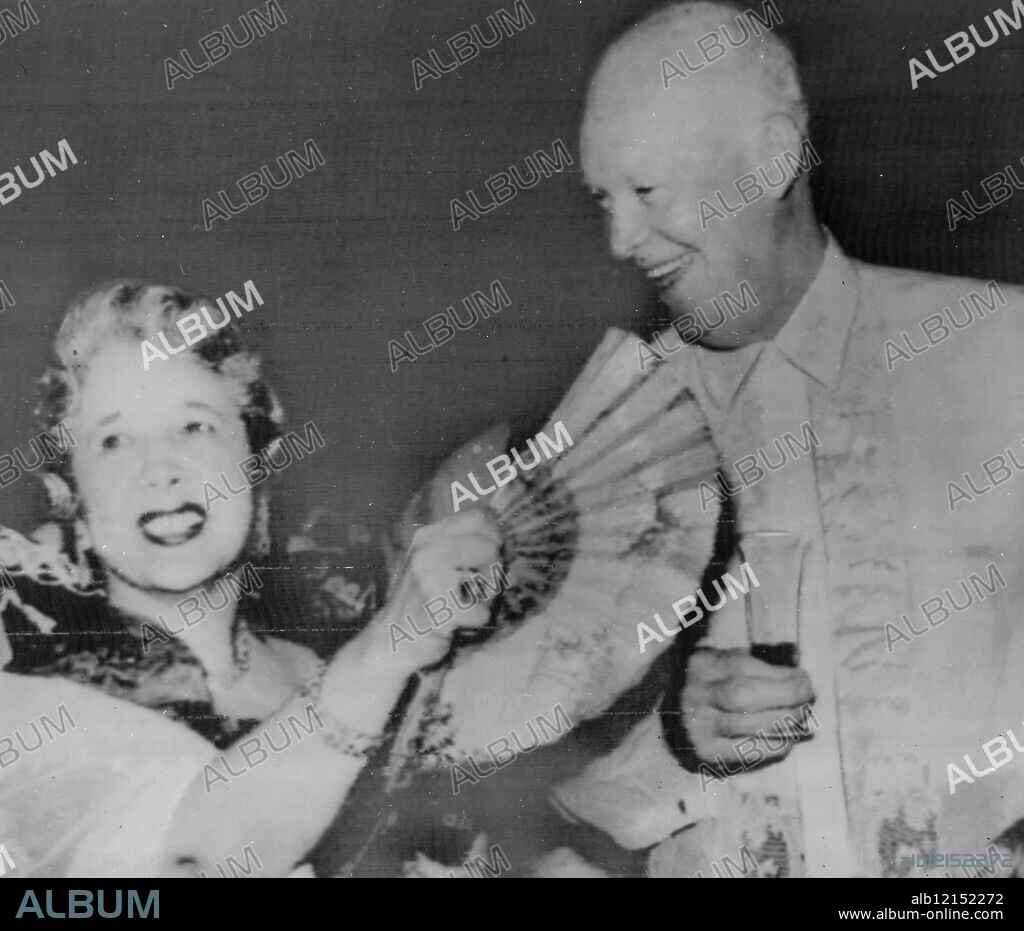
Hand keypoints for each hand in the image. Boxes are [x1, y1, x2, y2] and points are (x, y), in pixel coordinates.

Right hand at [383, 510, 503, 667]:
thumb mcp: (431, 561)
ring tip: (465, 603)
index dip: (494, 536)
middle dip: (494, 571)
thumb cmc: (420, 600)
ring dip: (487, 596)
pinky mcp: (439, 609)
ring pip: (492, 576)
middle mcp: (428, 552)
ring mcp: (431, 579)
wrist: (391, 639)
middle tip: (475, 588)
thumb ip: (458, 542)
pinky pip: (483, 612)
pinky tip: (457, 622)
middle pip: (491, 546)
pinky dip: (477, 621)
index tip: (488, 556)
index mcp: (428, 536)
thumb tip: (501, 530)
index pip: (479, 516)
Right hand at [679, 647, 815, 771]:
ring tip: (803, 718)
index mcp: (702, 664)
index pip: (743, 665)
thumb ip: (756, 655)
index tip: (803, 679)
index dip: (780, 674)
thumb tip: (797, 654)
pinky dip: (774, 745)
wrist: (668, 721)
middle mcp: (696, 693)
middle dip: (786, 697)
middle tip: (808, 699)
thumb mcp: (723, 662)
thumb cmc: (709, 686)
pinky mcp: (706, 751)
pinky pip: (747, 751)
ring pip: (749, 725)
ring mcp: (699, 725)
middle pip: (744, 695)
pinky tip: (788, 739)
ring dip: (787, 722)